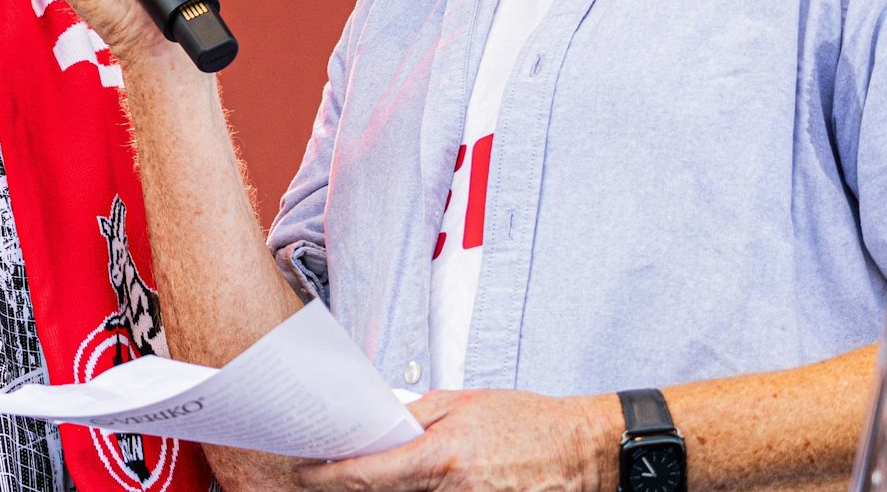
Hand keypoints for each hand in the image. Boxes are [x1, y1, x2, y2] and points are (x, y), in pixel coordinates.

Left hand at [296, 390, 610, 491]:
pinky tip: (415, 482)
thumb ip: (415, 418)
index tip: (304, 473)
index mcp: (441, 457)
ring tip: (371, 475)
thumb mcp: (464, 403)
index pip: (366, 477)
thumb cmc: (530, 422)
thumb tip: (376, 428)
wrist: (582, 449)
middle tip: (325, 475)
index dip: (327, 478)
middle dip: (350, 487)